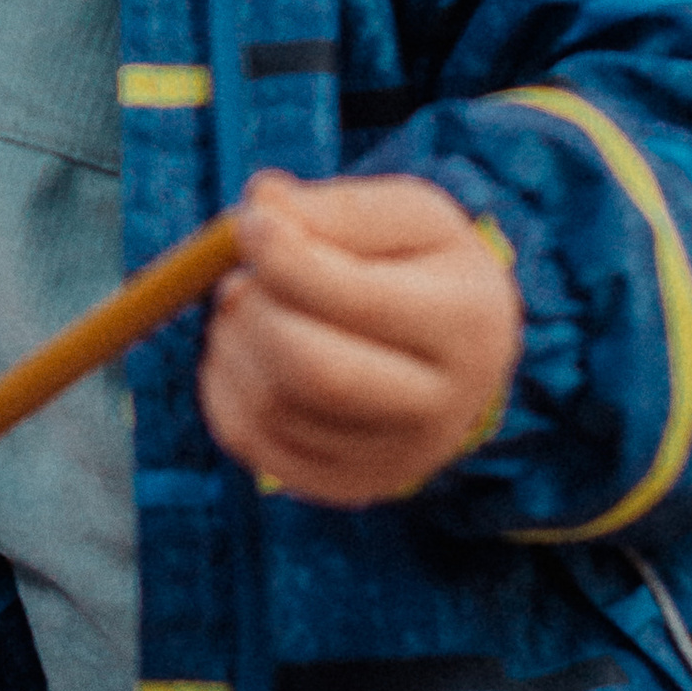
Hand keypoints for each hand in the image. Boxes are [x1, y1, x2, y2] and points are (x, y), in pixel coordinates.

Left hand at [199, 168, 520, 504]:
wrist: (460, 354)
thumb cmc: (423, 270)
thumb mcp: (405, 217)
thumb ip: (337, 207)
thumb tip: (262, 204)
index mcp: (467, 323)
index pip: (357, 300)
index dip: (284, 256)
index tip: (250, 220)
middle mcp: (442, 406)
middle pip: (314, 370)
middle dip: (255, 312)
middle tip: (242, 278)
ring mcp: (395, 459)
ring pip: (271, 406)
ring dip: (232, 342)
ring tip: (248, 306)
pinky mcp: (348, 486)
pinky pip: (250, 441)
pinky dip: (224, 386)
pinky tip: (244, 350)